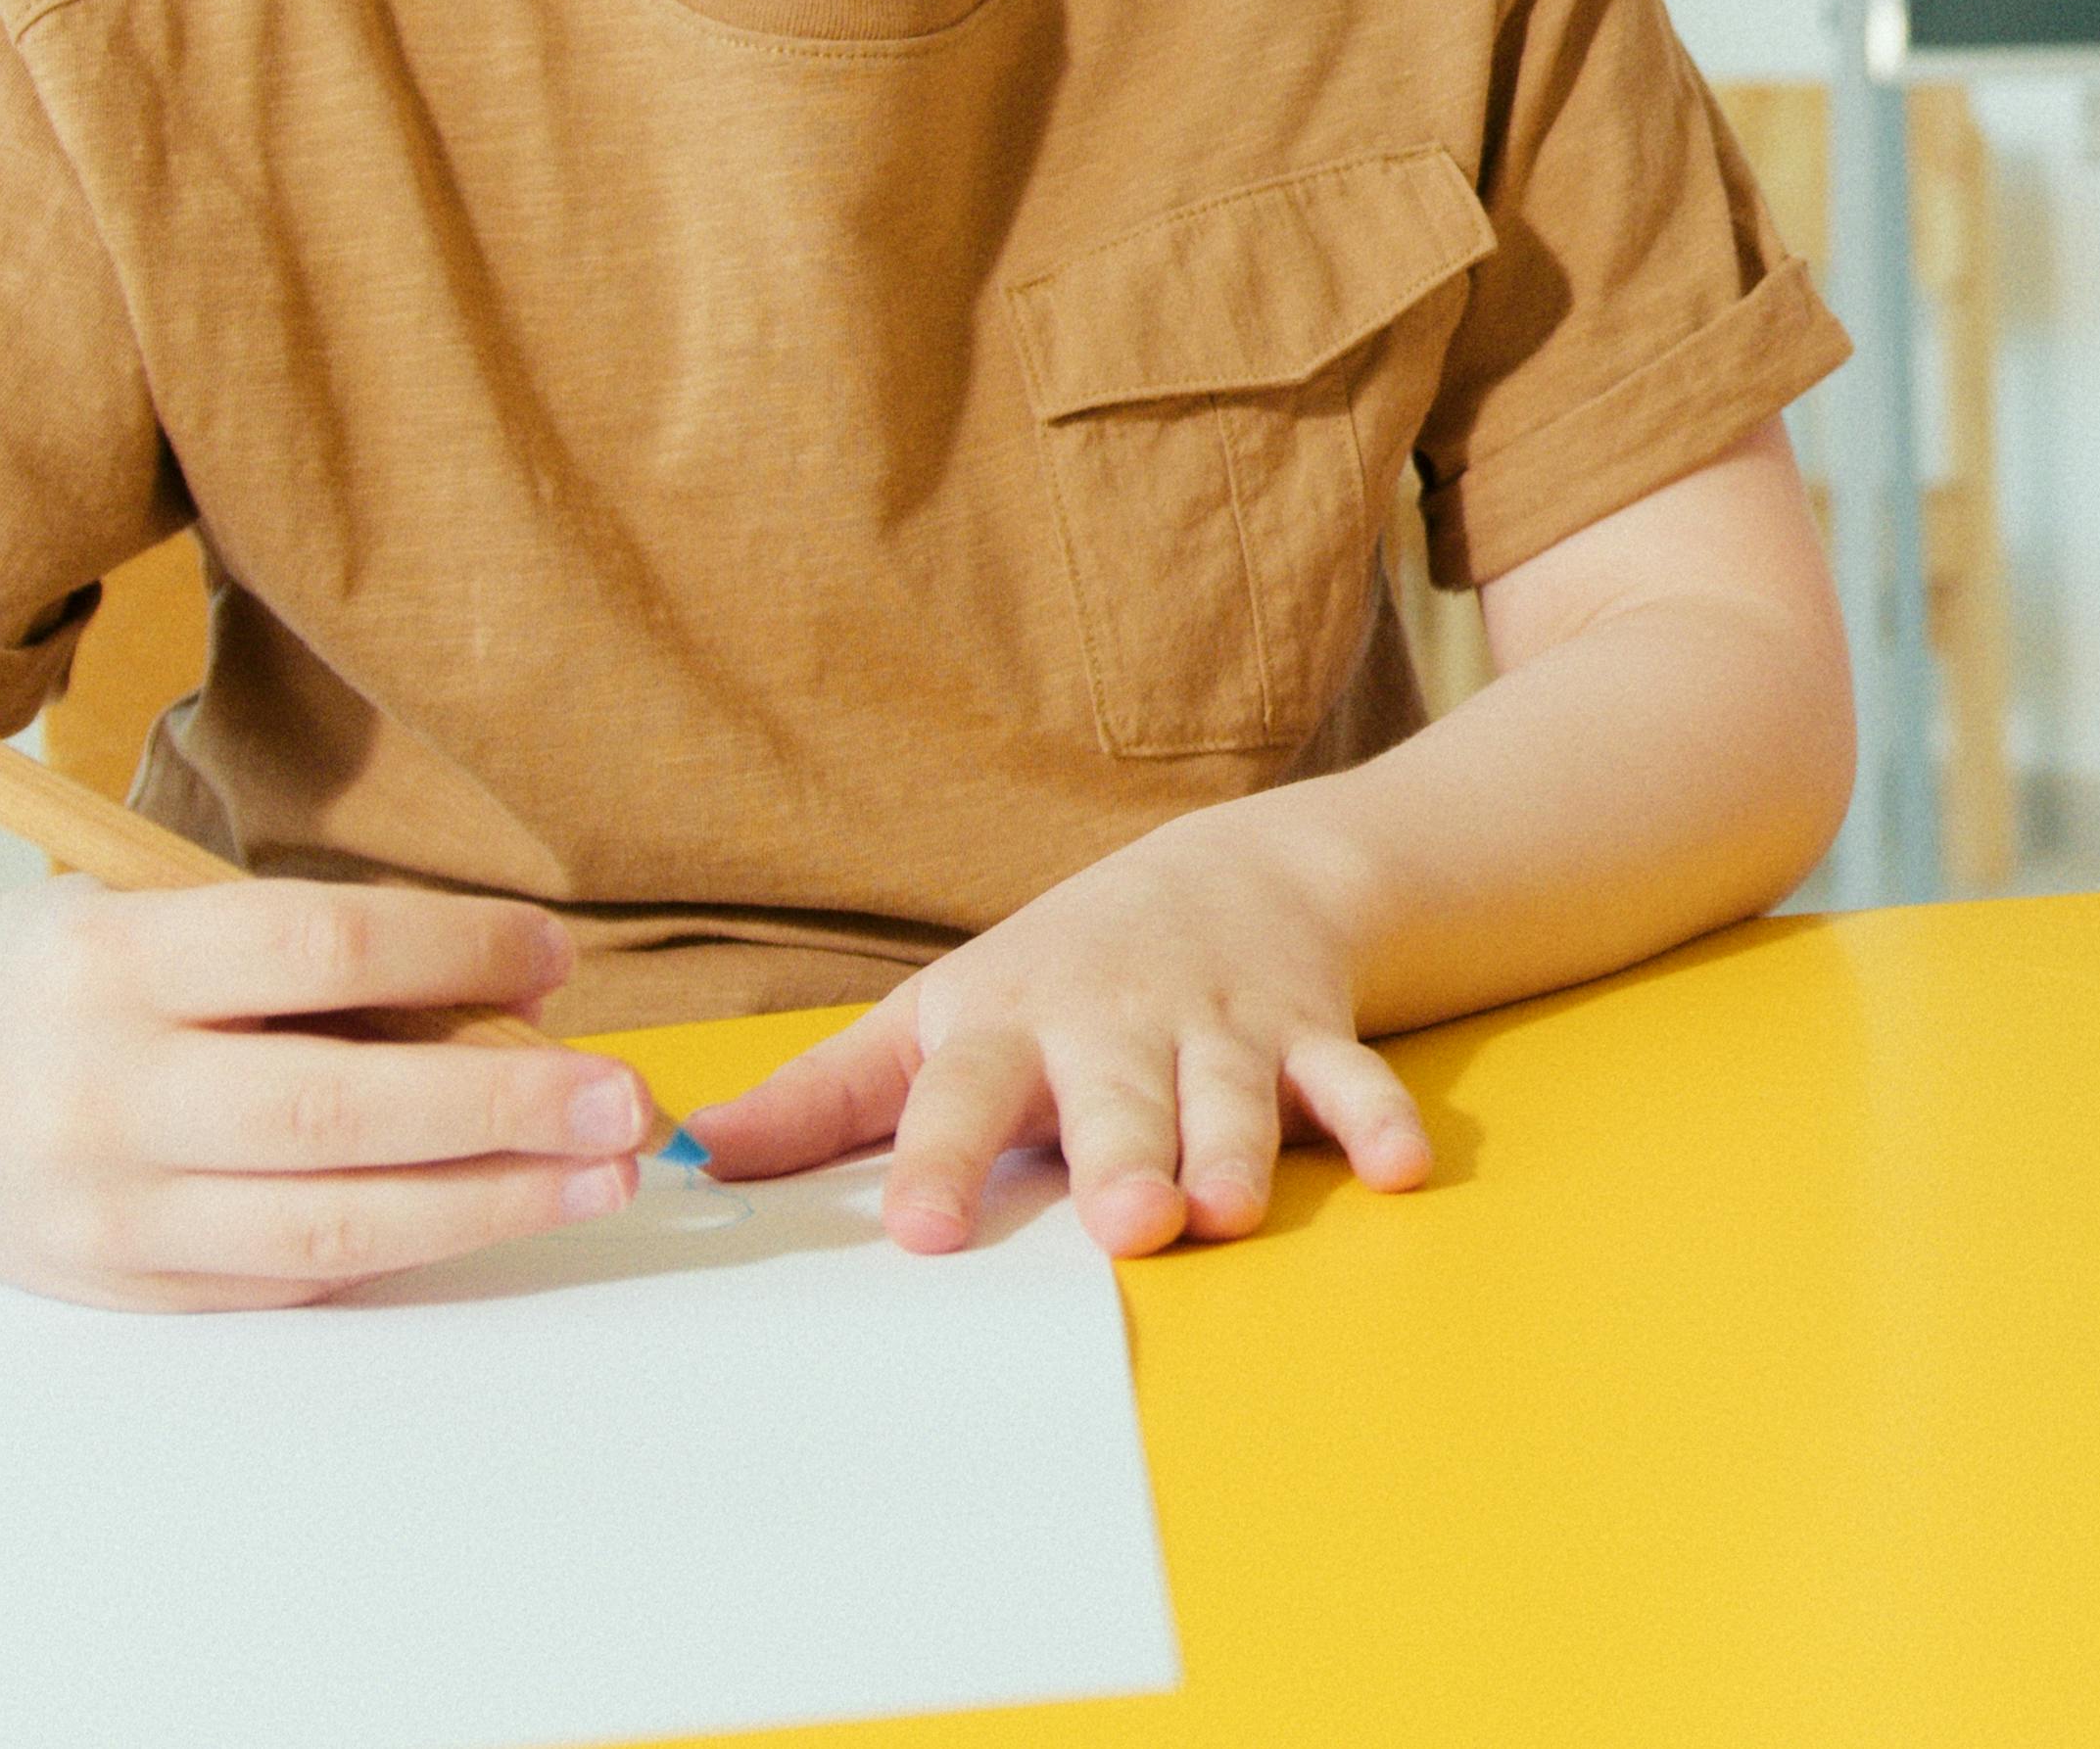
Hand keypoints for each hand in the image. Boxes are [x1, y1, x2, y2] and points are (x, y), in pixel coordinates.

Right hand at [0, 878, 656, 1310]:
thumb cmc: (57, 979)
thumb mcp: (150, 919)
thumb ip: (302, 961)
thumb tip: (509, 1003)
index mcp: (106, 961)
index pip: (316, 949)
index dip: (455, 948)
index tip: (556, 954)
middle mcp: (95, 1091)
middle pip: (332, 1108)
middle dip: (501, 1107)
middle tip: (622, 1100)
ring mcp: (101, 1208)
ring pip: (323, 1219)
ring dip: (486, 1202)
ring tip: (599, 1175)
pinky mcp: (117, 1288)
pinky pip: (287, 1275)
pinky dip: (403, 1245)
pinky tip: (489, 1213)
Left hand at [679, 806, 1430, 1257]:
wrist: (1237, 870)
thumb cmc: (1061, 969)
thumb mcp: (938, 1015)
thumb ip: (828, 1096)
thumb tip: (697, 1159)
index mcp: (1010, 1028)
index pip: (960, 1096)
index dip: (940, 1158)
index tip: (921, 1229)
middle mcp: (1114, 1028)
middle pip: (1113, 1098)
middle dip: (1120, 1156)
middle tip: (1119, 1223)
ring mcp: (1217, 1029)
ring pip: (1227, 1095)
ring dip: (1233, 1149)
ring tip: (1227, 1211)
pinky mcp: (1306, 1035)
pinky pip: (1348, 1079)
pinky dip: (1377, 1120)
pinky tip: (1401, 1171)